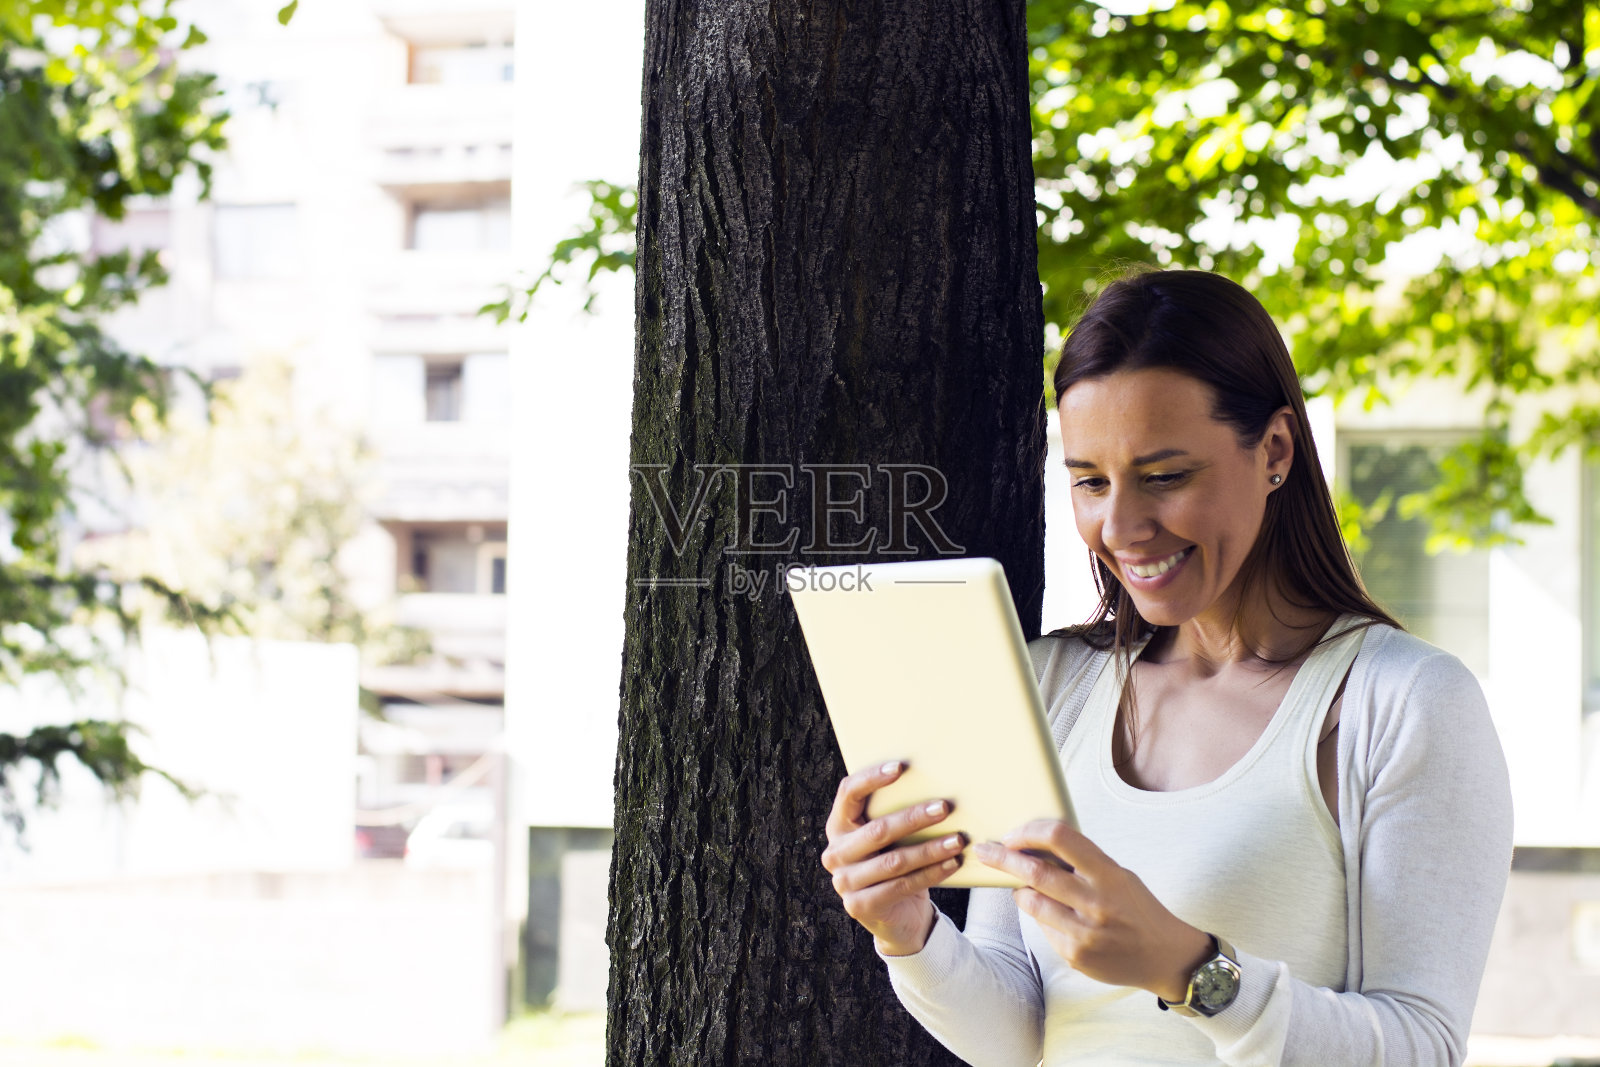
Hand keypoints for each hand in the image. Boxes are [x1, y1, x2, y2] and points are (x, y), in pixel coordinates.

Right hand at [820, 761, 966, 955]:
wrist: (895, 915)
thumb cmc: (895, 862)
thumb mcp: (890, 838)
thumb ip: (895, 814)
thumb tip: (935, 783)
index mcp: (838, 826)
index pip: (848, 793)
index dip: (871, 778)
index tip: (900, 767)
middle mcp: (835, 853)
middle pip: (877, 830)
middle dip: (914, 817)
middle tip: (944, 807)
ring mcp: (845, 882)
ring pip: (894, 861)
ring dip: (930, 849)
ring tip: (957, 840)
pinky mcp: (861, 906)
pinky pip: (902, 885)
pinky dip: (931, 874)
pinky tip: (952, 863)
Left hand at [974, 820, 1212, 1001]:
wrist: (1166, 956)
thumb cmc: (1137, 908)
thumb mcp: (1119, 876)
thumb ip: (1083, 863)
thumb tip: (1035, 844)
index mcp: (1109, 874)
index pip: (1061, 838)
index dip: (1029, 831)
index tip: (1012, 834)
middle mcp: (1096, 902)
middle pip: (1035, 871)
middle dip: (1003, 858)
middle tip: (983, 850)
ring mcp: (1084, 932)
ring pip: (1031, 901)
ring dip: (1020, 889)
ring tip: (1021, 885)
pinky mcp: (1075, 955)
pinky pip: (1043, 928)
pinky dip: (1042, 917)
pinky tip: (1057, 917)